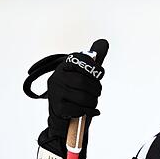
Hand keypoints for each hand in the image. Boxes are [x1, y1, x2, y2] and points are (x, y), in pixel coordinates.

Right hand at [34, 39, 108, 158]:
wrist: (63, 116)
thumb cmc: (76, 93)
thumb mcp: (85, 74)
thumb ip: (94, 60)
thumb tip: (103, 42)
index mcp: (65, 66)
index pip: (81, 60)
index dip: (95, 68)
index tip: (99, 74)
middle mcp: (57, 77)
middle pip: (84, 82)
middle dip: (96, 89)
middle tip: (97, 93)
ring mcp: (55, 92)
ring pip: (83, 97)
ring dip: (93, 102)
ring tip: (92, 103)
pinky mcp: (57, 107)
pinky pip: (78, 109)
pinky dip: (89, 111)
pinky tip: (91, 111)